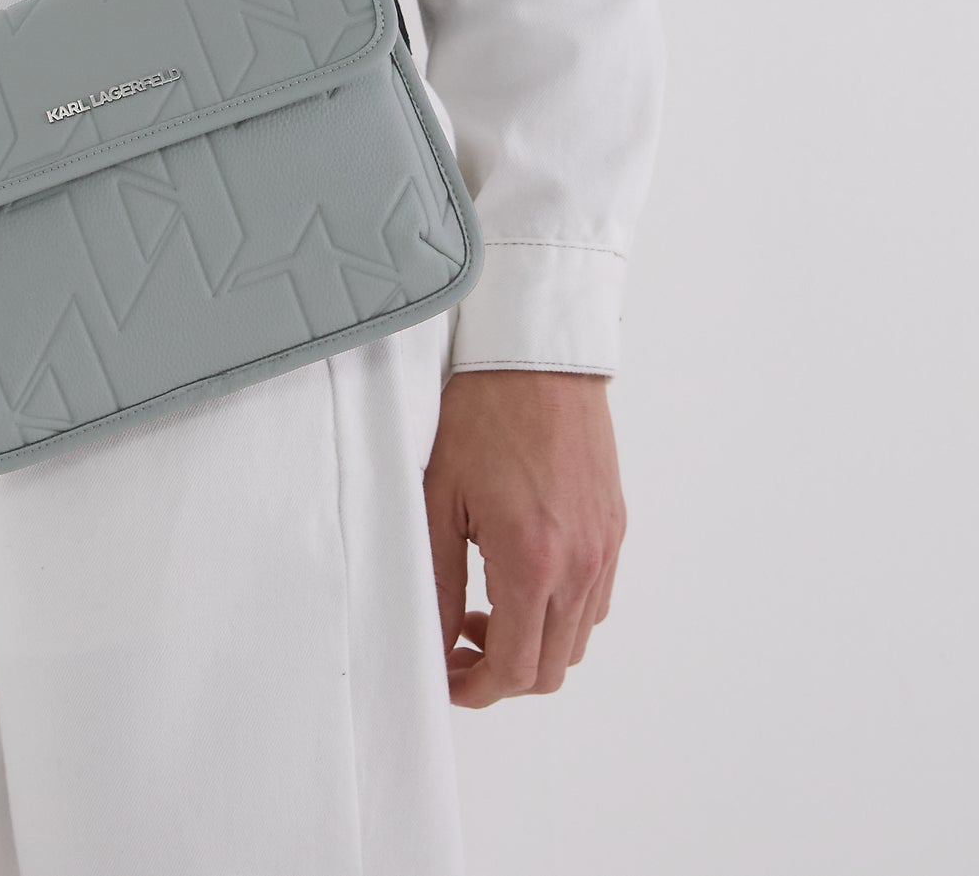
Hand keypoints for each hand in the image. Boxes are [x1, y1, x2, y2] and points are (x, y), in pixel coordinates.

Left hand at [422, 369, 626, 707]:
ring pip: (576, 641)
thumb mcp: (440, 498)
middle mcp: (581, 566)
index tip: (444, 677)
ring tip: (482, 612)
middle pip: (550, 669)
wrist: (536, 357)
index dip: (474, 689)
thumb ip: (437, 580)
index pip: (514, 668)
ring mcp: (605, 549)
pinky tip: (520, 581)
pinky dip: (560, 615)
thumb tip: (431, 640)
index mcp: (533, 563)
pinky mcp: (615, 529)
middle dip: (499, 676)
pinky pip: (595, 602)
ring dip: (531, 646)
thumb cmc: (481, 414)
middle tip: (456, 649)